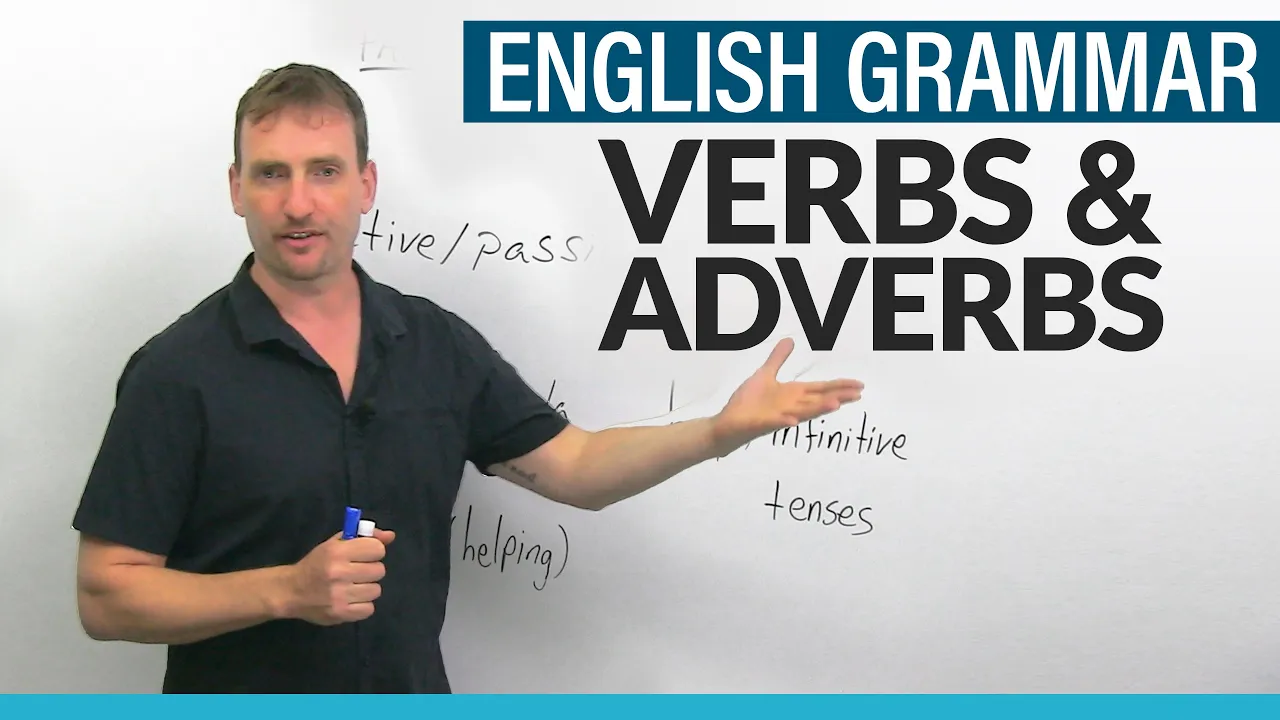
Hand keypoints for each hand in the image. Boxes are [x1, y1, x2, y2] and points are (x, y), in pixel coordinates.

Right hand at [284, 528, 395, 625]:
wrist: (291, 591)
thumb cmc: (316, 564)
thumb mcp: (335, 544)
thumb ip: (364, 537)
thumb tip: (391, 536)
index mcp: (337, 552)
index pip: (377, 549)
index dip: (373, 551)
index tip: (364, 555)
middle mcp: (339, 573)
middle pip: (379, 570)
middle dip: (370, 570)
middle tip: (357, 572)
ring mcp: (340, 595)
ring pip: (376, 590)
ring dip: (367, 588)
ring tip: (352, 587)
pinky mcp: (340, 614)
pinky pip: (369, 609)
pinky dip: (362, 605)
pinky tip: (351, 600)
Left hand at [711, 338, 863, 452]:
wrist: (727, 423)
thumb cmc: (748, 402)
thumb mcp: (765, 375)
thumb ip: (778, 359)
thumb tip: (790, 340)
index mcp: (792, 395)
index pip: (821, 389)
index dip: (839, 386)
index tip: (859, 385)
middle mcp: (790, 406)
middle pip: (818, 400)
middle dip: (837, 397)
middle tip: (858, 395)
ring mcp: (778, 416)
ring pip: (802, 412)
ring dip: (818, 409)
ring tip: (836, 405)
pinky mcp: (762, 424)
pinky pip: (775, 422)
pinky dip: (785, 421)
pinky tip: (794, 420)